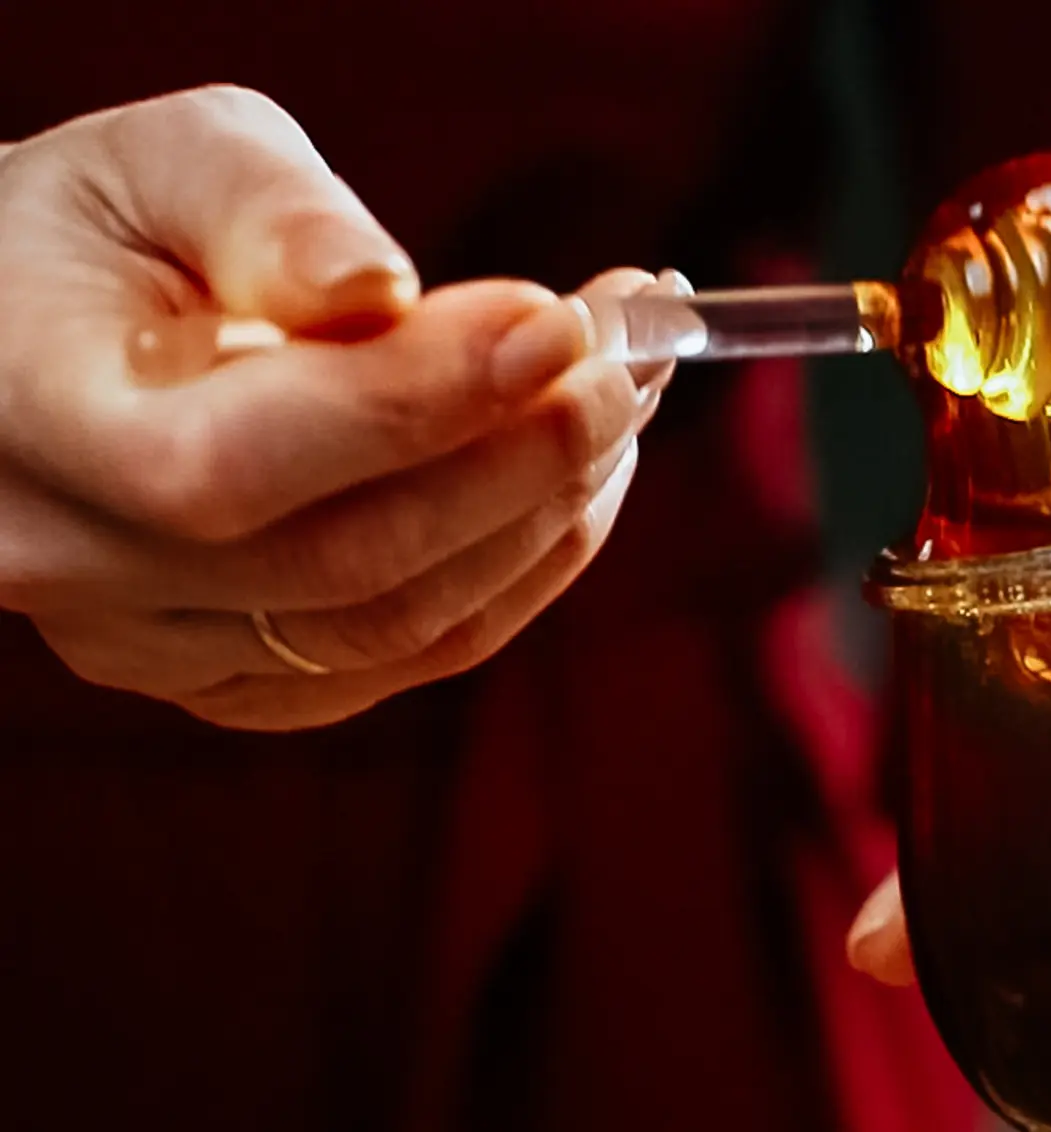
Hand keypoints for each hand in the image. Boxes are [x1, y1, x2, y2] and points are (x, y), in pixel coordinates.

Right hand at [0, 87, 670, 728]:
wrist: (14, 348)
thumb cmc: (89, 236)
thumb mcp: (157, 165)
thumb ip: (270, 212)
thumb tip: (389, 290)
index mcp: (32, 423)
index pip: (240, 462)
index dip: (419, 403)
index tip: (562, 324)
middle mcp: (84, 569)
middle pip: (344, 566)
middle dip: (518, 463)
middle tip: (626, 365)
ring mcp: (154, 649)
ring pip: (387, 633)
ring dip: (535, 526)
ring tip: (616, 412)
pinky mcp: (226, 685)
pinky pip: (393, 665)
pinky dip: (505, 584)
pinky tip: (563, 494)